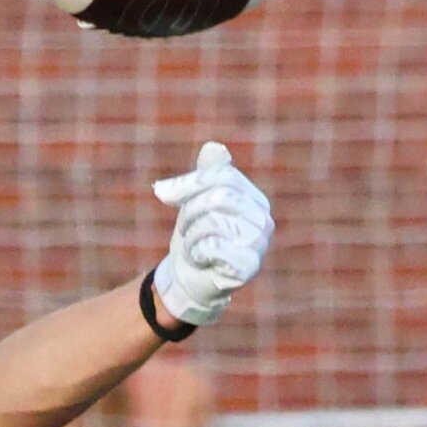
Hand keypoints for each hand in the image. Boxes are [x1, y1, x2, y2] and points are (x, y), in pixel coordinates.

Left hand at [151, 141, 273, 327]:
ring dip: (191, 234)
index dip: (189, 182)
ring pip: (211, 221)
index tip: (163, 193)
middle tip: (186, 228)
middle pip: (217, 196)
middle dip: (189, 211)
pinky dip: (195, 252)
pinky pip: (212, 245)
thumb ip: (206, 173)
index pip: (223, 175)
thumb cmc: (195, 235)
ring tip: (196, 245)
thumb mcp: (195, 200)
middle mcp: (263, 220)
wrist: (190, 279)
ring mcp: (259, 245)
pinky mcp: (248, 266)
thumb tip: (213, 146)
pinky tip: (201, 260)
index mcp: (254, 199)